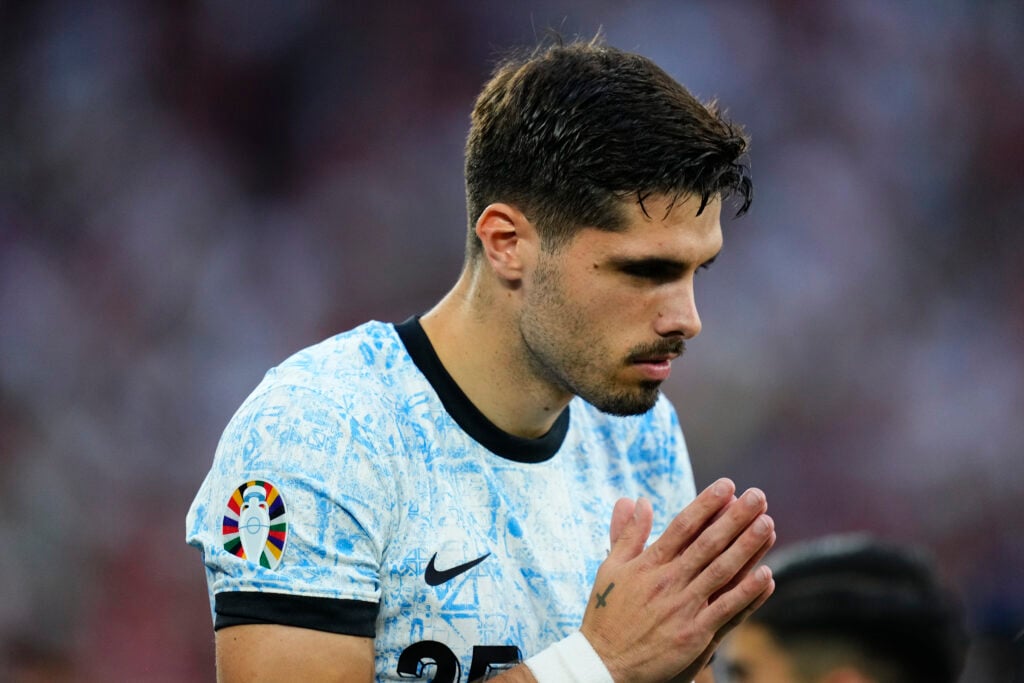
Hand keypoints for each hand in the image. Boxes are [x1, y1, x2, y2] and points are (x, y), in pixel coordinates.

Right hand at [579, 478, 775, 682]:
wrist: (604, 664)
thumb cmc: (607, 614)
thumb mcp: (610, 568)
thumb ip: (627, 534)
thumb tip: (635, 500)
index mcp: (648, 563)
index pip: (682, 526)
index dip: (706, 504)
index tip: (727, 485)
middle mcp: (668, 581)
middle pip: (708, 544)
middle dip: (735, 518)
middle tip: (757, 496)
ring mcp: (683, 608)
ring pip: (721, 572)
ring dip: (747, 548)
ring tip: (768, 525)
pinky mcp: (694, 635)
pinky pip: (726, 610)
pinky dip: (747, 593)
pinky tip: (766, 575)